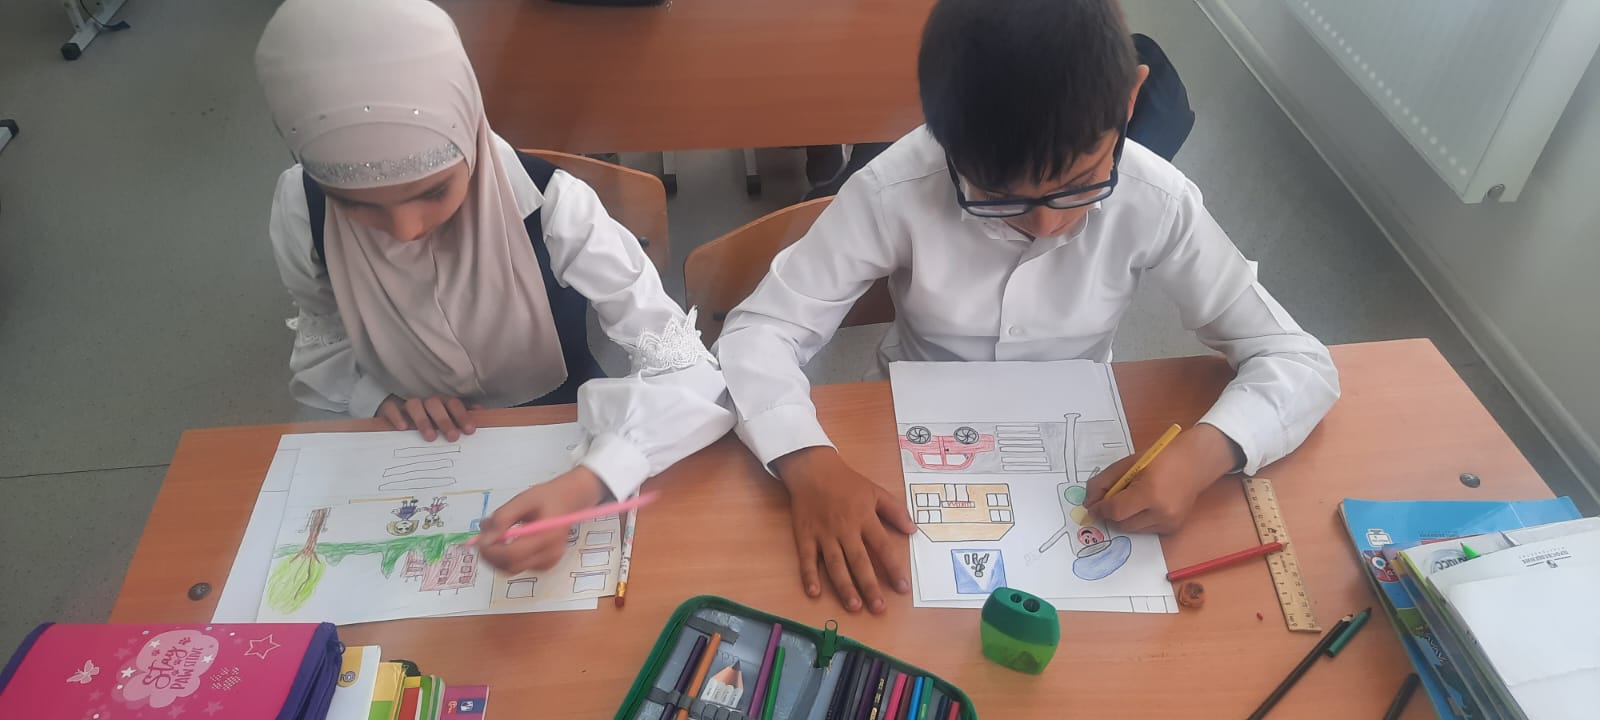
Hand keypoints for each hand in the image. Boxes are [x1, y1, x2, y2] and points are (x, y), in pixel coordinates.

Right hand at [375, 394, 477, 441]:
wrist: (394, 413)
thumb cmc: (426, 419)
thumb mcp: (445, 417)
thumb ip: (461, 414)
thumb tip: (480, 412)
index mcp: (441, 402)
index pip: (454, 404)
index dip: (462, 415)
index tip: (469, 430)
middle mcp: (425, 401)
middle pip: (436, 404)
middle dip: (445, 420)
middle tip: (452, 437)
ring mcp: (406, 403)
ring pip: (415, 405)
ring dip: (423, 420)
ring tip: (431, 437)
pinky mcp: (389, 407)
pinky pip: (391, 407)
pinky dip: (397, 416)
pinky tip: (403, 428)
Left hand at [475, 467, 607, 573]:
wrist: (570, 499)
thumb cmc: (547, 497)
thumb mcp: (522, 500)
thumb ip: (502, 519)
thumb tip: (484, 539)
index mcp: (546, 536)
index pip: (512, 554)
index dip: (491, 551)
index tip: (478, 540)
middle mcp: (550, 554)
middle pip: (511, 566)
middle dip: (490, 556)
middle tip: (481, 540)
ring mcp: (549, 562)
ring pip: (512, 569)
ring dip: (497, 558)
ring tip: (494, 537)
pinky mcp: (545, 565)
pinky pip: (519, 566)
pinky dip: (507, 558)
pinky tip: (508, 542)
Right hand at [772, 447, 915, 613]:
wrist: (813, 470)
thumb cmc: (847, 482)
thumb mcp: (876, 491)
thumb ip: (895, 511)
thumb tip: (913, 530)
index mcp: (864, 519)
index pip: (882, 547)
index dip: (893, 568)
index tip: (902, 588)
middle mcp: (845, 529)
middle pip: (859, 561)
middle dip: (869, 586)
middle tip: (879, 608)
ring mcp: (824, 534)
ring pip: (835, 564)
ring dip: (844, 586)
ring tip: (854, 606)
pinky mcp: (805, 536)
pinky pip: (807, 558)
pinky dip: (809, 575)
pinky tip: (814, 593)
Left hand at [1083, 424, 1241, 533]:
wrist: (1196, 463)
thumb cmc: (1160, 458)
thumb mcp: (1127, 464)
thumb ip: (1102, 483)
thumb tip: (1088, 504)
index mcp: (1150, 493)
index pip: (1115, 511)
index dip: (1100, 509)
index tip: (1093, 505)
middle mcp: (1162, 513)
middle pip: (1122, 524)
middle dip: (1113, 513)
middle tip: (1116, 497)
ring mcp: (1170, 523)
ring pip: (1132, 530)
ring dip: (1126, 518)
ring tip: (1135, 498)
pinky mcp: (1173, 529)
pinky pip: (1145, 531)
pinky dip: (1140, 520)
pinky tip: (1148, 504)